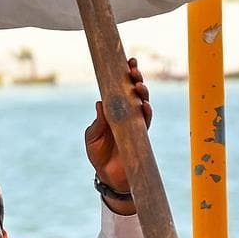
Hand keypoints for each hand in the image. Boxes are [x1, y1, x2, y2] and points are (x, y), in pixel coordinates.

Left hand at [84, 58, 151, 195]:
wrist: (108, 176)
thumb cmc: (98, 154)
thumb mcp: (92, 136)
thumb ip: (98, 122)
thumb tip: (100, 103)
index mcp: (113, 110)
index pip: (120, 89)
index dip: (124, 75)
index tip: (127, 62)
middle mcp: (126, 114)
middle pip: (134, 92)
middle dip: (136, 79)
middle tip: (133, 69)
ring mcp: (135, 123)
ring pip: (142, 103)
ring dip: (142, 93)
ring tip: (138, 85)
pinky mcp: (141, 135)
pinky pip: (146, 121)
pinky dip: (146, 112)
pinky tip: (145, 105)